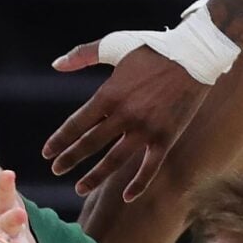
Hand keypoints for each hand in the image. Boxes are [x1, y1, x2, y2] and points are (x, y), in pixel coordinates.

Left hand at [44, 43, 206, 200]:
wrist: (195, 55)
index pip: (76, 124)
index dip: (60, 140)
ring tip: (78, 188)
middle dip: (70, 159)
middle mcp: (124, 115)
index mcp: (108, 94)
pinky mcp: (166, 137)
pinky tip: (127, 197)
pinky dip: (139, 184)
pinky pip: (150, 167)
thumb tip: (56, 64)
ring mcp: (146, 129)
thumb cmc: (152, 48)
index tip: (47, 153)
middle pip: (90, 144)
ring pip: (115, 160)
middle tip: (56, 170)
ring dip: (95, 176)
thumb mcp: (114, 45)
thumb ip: (82, 54)